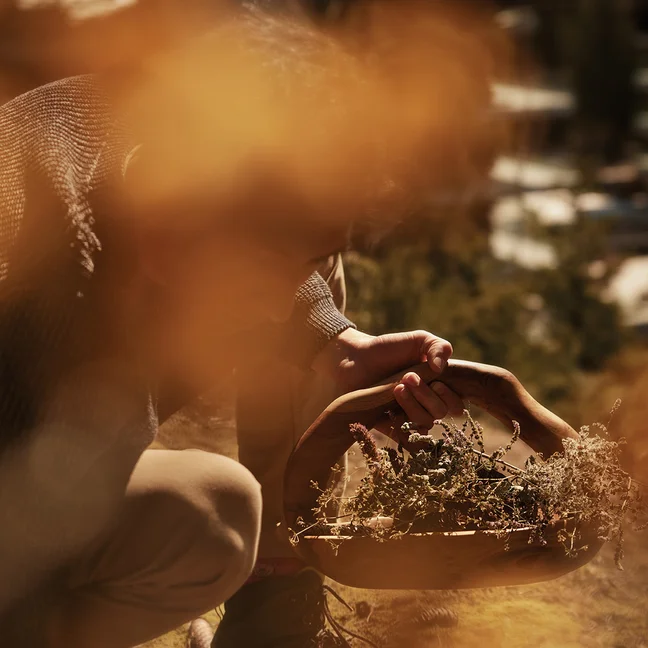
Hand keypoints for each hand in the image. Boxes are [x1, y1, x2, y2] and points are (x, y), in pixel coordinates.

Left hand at [313, 328, 464, 434]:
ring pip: (423, 424)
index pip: (456, 404)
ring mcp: (408, 417)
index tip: (435, 381)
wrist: (353, 358)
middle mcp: (425, 405)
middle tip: (407, 377)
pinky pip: (404, 439)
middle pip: (440, 413)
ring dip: (412, 405)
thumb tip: (440, 368)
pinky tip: (390, 411)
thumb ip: (438, 347)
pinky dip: (402, 428)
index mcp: (436, 388)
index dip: (449, 396)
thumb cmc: (387, 348)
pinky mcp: (390, 427)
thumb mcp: (417, 340)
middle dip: (426, 396)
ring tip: (395, 388)